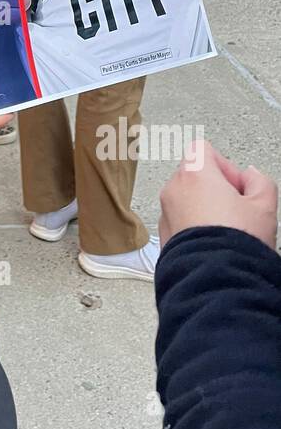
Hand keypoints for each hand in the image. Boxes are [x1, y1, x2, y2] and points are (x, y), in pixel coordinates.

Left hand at [159, 140, 277, 249]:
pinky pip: (179, 222)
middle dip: (216, 188)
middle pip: (194, 175)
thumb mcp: (264, 206)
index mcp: (194, 173)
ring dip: (203, 208)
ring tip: (226, 229)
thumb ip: (260, 181)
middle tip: (236, 208)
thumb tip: (252, 177)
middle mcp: (173, 189)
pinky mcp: (163, 236)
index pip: (204, 149)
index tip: (238, 186)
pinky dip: (193, 227)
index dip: (226, 165)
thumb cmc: (235, 241)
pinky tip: (213, 243)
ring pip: (185, 200)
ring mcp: (165, 213)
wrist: (215, 279)